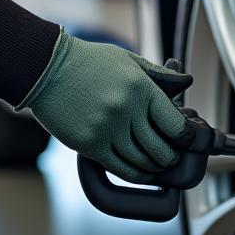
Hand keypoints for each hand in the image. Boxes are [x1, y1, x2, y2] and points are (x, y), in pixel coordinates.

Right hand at [16, 29, 192, 182]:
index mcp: (142, 88)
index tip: (187, 140)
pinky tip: (141, 171)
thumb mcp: (129, 60)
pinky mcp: (89, 144)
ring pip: (141, 162)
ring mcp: (107, 128)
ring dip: (154, 167)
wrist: (47, 68)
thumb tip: (187, 83)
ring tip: (157, 164)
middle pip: (161, 148)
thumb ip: (159, 75)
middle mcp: (127, 110)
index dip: (186, 137)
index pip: (176, 125)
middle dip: (171, 156)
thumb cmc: (90, 62)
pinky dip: (135, 174)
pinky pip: (119, 167)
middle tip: (172, 156)